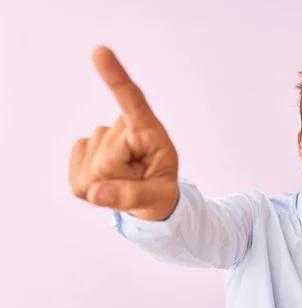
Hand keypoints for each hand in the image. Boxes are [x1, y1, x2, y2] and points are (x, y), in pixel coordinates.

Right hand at [69, 46, 178, 220]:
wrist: (147, 198)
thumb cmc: (160, 189)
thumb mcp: (160, 197)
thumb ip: (133, 196)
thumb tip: (96, 194)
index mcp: (149, 131)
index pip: (132, 101)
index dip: (115, 77)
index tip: (100, 51)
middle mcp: (122, 128)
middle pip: (107, 160)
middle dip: (119, 180)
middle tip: (136, 181)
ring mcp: (97, 139)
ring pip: (92, 170)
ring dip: (107, 185)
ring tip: (126, 182)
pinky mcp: (79, 152)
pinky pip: (79, 177)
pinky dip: (92, 189)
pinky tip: (107, 184)